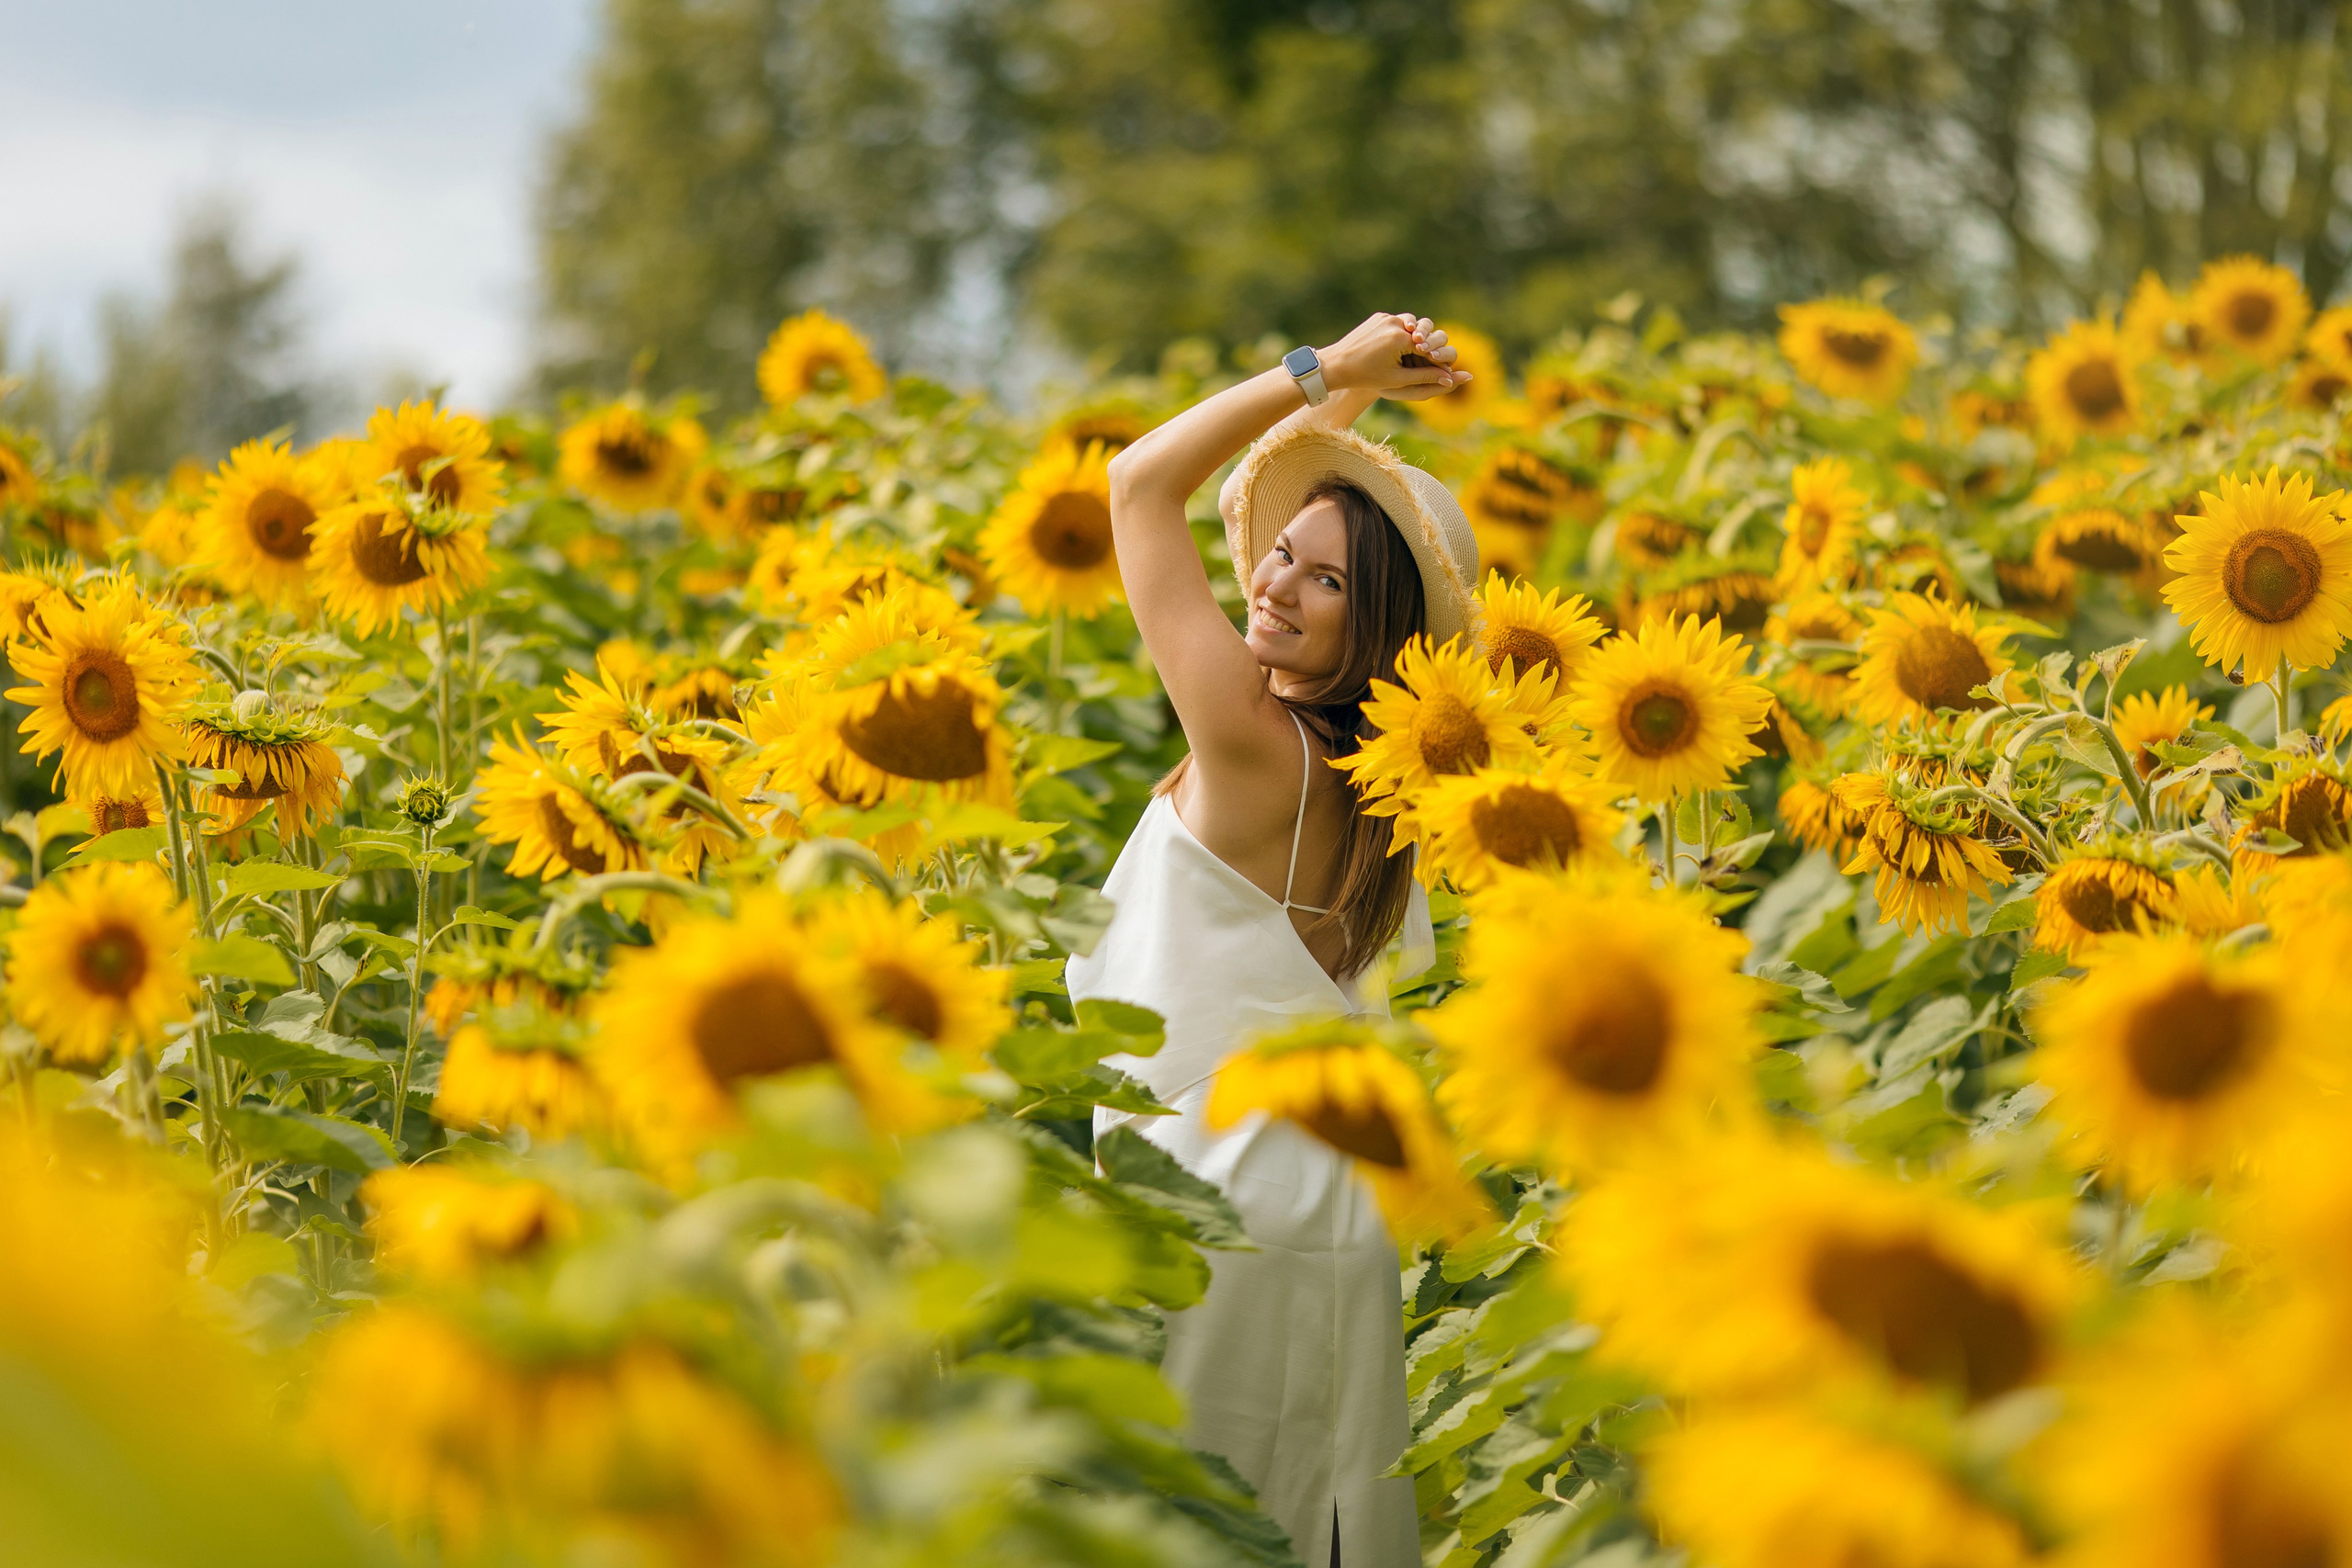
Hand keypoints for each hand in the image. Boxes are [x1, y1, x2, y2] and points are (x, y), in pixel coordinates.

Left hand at [1315, 313, 1467, 401]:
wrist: (1335, 365)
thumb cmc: (1366, 376)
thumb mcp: (1398, 380)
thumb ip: (1426, 377)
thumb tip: (1451, 379)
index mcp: (1401, 338)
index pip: (1429, 345)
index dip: (1435, 357)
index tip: (1437, 367)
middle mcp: (1395, 322)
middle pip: (1422, 329)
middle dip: (1426, 343)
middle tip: (1425, 355)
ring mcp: (1384, 317)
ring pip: (1410, 323)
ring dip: (1413, 335)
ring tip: (1410, 350)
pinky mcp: (1377, 316)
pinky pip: (1395, 322)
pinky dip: (1400, 332)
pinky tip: (1395, 345)